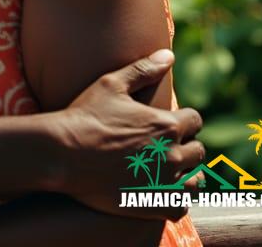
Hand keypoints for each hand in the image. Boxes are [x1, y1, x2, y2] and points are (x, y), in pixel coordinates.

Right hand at [50, 50, 202, 220]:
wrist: (64, 153)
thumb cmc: (86, 115)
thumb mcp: (111, 84)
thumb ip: (143, 70)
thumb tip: (169, 55)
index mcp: (166, 124)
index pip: (195, 121)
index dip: (183, 120)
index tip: (168, 122)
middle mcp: (172, 155)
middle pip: (197, 151)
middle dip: (184, 145)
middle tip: (162, 145)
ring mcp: (165, 183)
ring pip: (195, 180)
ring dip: (185, 173)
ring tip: (165, 169)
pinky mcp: (155, 205)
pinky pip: (181, 207)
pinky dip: (176, 199)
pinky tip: (161, 190)